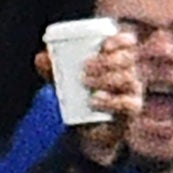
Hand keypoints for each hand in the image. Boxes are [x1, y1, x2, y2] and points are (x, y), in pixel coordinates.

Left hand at [37, 31, 140, 166]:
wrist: (87, 132)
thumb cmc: (80, 99)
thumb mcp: (65, 83)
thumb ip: (53, 71)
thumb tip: (40, 58)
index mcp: (118, 59)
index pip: (128, 43)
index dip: (120, 40)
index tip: (104, 45)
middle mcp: (129, 73)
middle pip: (126, 60)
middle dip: (106, 61)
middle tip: (84, 68)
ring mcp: (132, 92)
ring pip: (127, 79)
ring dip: (105, 78)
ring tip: (85, 83)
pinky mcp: (131, 111)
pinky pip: (128, 103)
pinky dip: (111, 101)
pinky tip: (95, 100)